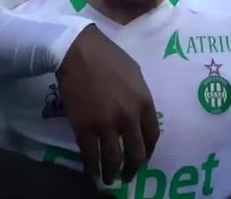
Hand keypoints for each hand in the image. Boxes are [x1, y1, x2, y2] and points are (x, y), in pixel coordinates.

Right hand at [57, 25, 158, 184]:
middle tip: (127, 176)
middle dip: (132, 169)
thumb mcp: (135, 74)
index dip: (149, 151)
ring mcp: (105, 124)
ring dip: (111, 173)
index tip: (142, 157)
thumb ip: (140, 98)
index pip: (153, 136)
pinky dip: (91, 167)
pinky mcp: (83, 127)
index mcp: (144, 102)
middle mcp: (128, 117)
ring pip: (112, 159)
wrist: (78, 51)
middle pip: (136, 154)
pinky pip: (90, 155)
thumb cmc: (108, 57)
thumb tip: (139, 116)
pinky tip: (91, 171)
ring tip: (108, 179)